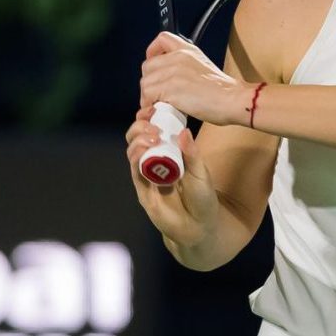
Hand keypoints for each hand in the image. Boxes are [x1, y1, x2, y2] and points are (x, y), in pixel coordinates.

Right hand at [125, 107, 218, 247]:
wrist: (199, 226)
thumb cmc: (203, 197)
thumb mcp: (201, 172)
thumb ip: (192, 154)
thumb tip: (184, 131)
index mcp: (169, 153)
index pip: (153, 131)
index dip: (149, 119)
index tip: (154, 108)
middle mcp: (155, 163)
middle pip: (137, 139)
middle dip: (140, 127)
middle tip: (152, 123)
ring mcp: (147, 176)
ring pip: (132, 152)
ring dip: (138, 140)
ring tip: (152, 136)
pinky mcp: (143, 191)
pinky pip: (135, 172)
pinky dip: (136, 159)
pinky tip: (142, 151)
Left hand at [139, 32, 249, 126]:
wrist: (233, 100)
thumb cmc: (223, 91)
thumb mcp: (203, 67)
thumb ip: (185, 66)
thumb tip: (168, 79)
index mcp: (188, 50)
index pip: (162, 39)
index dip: (153, 51)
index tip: (154, 63)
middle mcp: (178, 57)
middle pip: (148, 66)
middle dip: (149, 82)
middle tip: (157, 95)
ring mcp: (174, 72)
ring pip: (145, 83)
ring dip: (148, 97)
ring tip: (160, 105)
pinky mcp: (171, 89)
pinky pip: (148, 96)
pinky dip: (150, 106)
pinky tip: (162, 110)